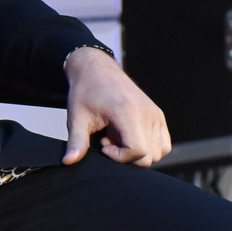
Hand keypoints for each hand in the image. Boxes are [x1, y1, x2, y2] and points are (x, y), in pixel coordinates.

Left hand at [63, 47, 170, 165]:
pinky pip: (163, 143)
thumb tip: (68, 161)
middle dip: (127, 156)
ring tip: (117, 137)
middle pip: (150, 155)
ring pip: (159, 152)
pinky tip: (127, 136)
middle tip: (108, 140)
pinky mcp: (158, 115)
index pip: (138, 151)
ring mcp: (156, 114)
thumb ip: (76, 141)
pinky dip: (148, 147)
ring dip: (138, 152)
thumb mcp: (76, 117)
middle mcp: (148, 113)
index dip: (120, 157)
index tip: (103, 145)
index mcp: (128, 112)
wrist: (96, 69)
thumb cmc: (86, 91)